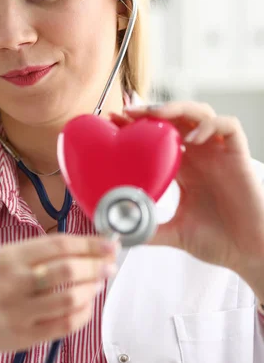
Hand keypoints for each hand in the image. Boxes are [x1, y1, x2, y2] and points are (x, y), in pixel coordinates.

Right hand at [0, 234, 117, 354]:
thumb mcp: (5, 256)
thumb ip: (41, 251)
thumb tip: (86, 247)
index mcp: (9, 257)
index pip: (59, 245)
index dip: (90, 244)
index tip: (109, 245)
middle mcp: (13, 284)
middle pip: (68, 270)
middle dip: (97, 266)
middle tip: (110, 266)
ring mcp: (19, 313)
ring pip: (70, 298)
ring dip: (93, 289)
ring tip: (98, 283)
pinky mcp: (25, 337)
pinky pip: (65, 325)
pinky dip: (84, 313)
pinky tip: (87, 304)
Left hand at [110, 101, 263, 280]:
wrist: (249, 253)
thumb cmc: (218, 241)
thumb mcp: (175, 234)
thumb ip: (148, 231)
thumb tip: (120, 234)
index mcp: (184, 168)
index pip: (158, 136)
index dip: (137, 126)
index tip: (113, 122)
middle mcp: (201, 155)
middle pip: (176, 117)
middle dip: (152, 111)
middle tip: (129, 113)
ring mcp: (220, 153)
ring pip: (200, 113)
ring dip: (178, 109)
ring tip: (157, 115)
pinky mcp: (239, 156)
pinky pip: (228, 126)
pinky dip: (210, 125)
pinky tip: (192, 139)